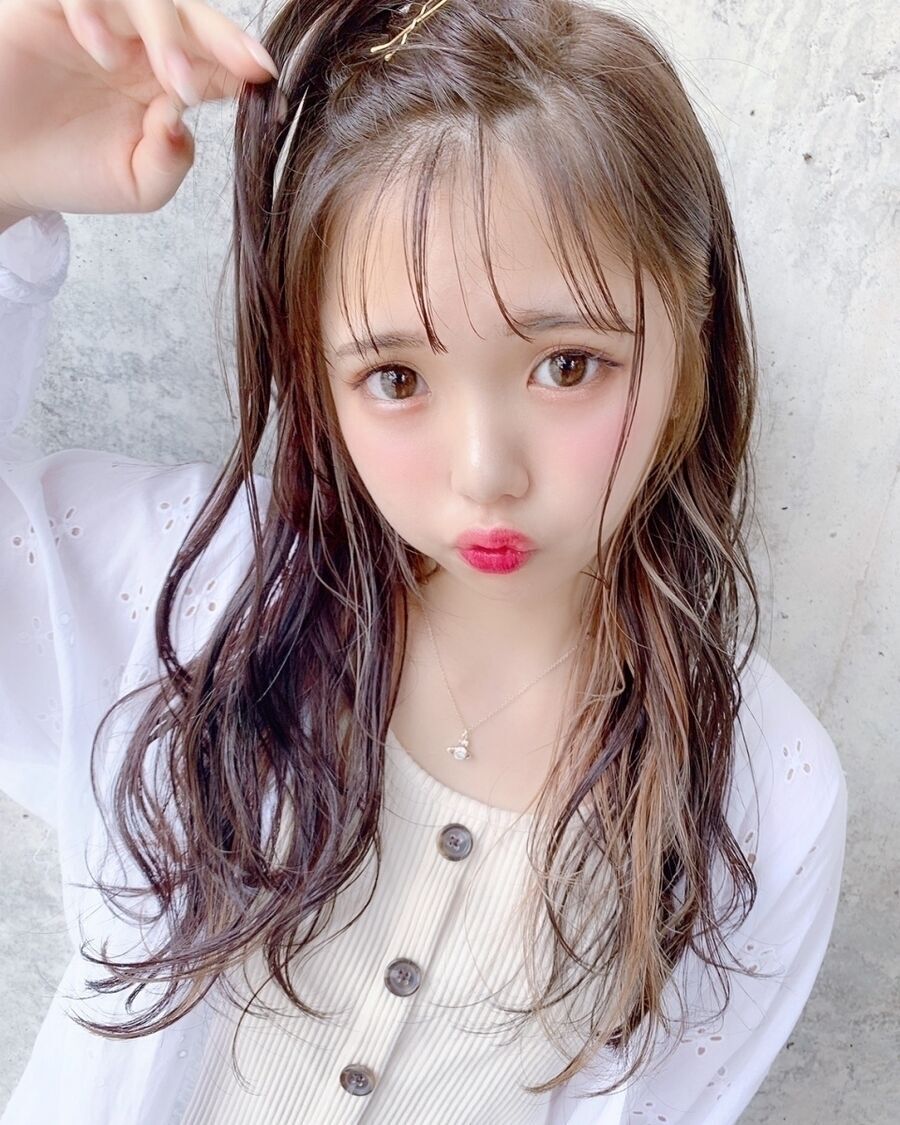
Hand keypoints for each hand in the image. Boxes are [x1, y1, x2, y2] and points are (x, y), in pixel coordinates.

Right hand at [0, 0, 280, 218]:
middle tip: (245, 66)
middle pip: (190, 13)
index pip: (217, 59)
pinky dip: (94, 8)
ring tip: (169, 79)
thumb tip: (181, 118)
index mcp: (168, 79)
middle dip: (222, 38)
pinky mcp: (46, 4)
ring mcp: (96, 18)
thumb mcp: (136, 185)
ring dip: (167, 30)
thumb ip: (171, 161)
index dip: (244, 62)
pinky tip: (98, 48)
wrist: (3, 171)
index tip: (267, 76)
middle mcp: (138, 42)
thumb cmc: (69, 172)